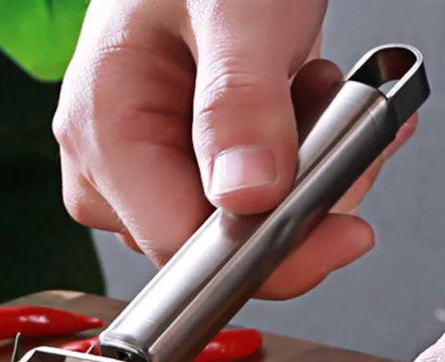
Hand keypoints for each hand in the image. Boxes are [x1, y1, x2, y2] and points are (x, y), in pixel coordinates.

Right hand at [53, 0, 416, 299]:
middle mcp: (114, 167)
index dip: (266, 254)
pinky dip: (298, 167)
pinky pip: (244, 202)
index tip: (340, 232)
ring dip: (306, 179)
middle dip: (298, 203)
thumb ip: (241, 101)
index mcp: (104, 134)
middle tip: (340, 129)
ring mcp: (147, 172)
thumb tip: (247, 195)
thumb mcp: (236, 9)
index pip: (180, 246)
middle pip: (215, 242)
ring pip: (239, 227)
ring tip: (324, 100)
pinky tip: (315, 114)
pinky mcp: (180, 170)